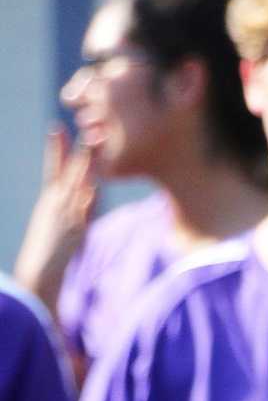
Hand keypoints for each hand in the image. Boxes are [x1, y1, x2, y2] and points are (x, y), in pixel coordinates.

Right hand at [13, 125, 99, 309]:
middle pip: (71, 171)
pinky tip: (94, 185)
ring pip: (79, 185)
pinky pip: (85, 211)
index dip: (55, 148)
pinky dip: (89, 198)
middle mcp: (57, 203)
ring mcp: (67, 215)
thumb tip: (87, 196)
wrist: (38, 273)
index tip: (56, 127)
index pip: (53, 167)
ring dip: (89, 166)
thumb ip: (71, 208)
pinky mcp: (76, 230)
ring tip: (95, 148)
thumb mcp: (55, 223)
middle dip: (80, 150)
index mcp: (49, 199)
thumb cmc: (46, 251)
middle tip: (88, 129)